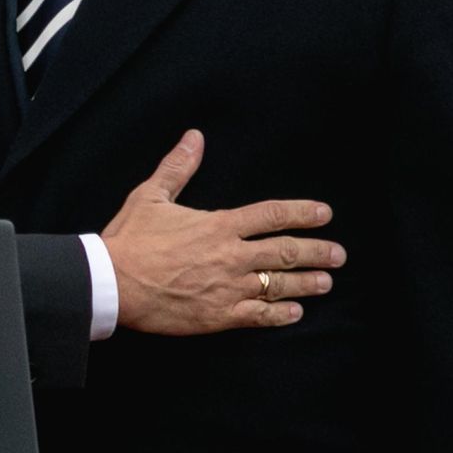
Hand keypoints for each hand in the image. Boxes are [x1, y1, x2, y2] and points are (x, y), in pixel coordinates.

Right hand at [101, 129, 343, 333]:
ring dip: (307, 282)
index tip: (325, 214)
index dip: (303, 213)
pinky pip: (259, 315)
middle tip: (339, 254)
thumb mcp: (151, 195)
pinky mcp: (219, 316)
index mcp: (219, 225)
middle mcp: (231, 256)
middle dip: (317, 251)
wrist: (113, 283)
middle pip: (286, 252)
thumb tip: (195, 137)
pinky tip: (295, 313)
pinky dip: (280, 315)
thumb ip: (178, 167)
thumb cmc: (130, 238)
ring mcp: (228, 288)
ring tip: (326, 282)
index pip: (272, 215)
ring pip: (279, 285)